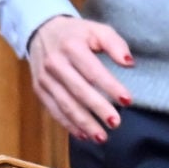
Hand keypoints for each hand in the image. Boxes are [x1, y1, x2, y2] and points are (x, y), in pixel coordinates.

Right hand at [25, 15, 133, 144]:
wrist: (40, 31)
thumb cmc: (75, 33)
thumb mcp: (97, 30)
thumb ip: (115, 44)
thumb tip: (129, 64)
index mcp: (71, 47)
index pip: (93, 71)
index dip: (110, 87)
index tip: (127, 101)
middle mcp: (55, 63)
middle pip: (79, 90)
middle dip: (98, 108)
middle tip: (116, 123)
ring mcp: (45, 78)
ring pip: (65, 104)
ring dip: (84, 123)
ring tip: (102, 137)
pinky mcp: (39, 89)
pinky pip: (54, 110)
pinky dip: (68, 124)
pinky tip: (83, 135)